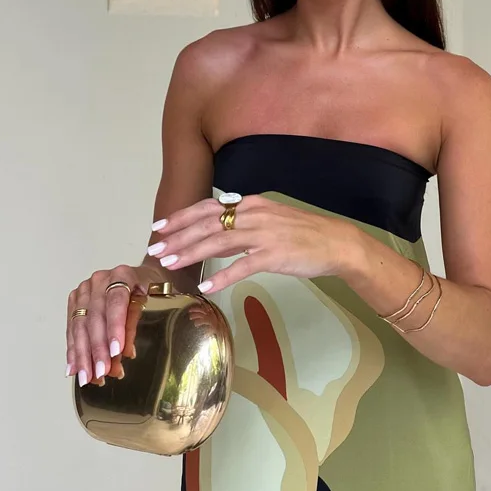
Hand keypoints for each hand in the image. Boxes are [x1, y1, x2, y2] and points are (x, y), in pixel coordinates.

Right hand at [65, 264, 156, 385]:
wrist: (142, 277)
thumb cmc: (150, 289)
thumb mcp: (152, 302)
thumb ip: (135, 325)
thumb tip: (123, 354)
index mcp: (122, 274)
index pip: (116, 301)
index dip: (115, 327)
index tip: (116, 351)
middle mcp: (100, 279)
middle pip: (95, 316)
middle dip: (97, 348)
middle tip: (101, 372)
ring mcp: (85, 290)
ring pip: (80, 325)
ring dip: (83, 355)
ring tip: (87, 377)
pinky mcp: (75, 301)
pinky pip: (72, 328)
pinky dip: (73, 350)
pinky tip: (74, 368)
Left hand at [148, 195, 361, 293]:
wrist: (336, 242)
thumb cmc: (304, 233)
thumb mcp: (270, 218)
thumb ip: (244, 222)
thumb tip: (217, 230)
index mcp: (251, 204)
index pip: (208, 207)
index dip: (181, 217)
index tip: (159, 228)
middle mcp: (254, 214)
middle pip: (207, 224)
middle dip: (177, 237)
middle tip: (154, 250)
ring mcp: (264, 234)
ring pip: (218, 242)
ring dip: (190, 253)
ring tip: (169, 264)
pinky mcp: (274, 255)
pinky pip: (242, 266)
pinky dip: (222, 276)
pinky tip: (206, 287)